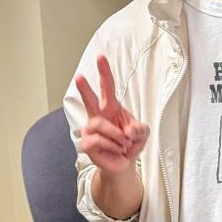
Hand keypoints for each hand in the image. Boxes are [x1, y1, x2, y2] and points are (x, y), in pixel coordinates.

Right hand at [74, 56, 148, 174]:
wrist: (123, 163)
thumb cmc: (130, 143)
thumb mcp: (142, 134)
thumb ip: (140, 129)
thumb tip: (129, 131)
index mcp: (111, 107)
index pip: (107, 87)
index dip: (104, 72)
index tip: (101, 57)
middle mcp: (98, 116)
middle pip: (90, 99)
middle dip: (84, 88)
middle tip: (79, 77)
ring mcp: (90, 129)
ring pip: (99, 124)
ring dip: (115, 135)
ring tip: (124, 144)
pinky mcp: (87, 143)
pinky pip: (97, 140)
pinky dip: (111, 145)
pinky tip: (116, 149)